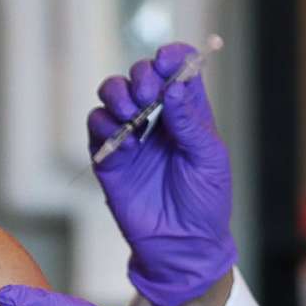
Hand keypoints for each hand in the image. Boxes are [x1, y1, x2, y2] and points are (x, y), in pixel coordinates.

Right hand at [90, 42, 236, 305]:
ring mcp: (131, 136)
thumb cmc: (205, 203)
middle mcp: (158, 118)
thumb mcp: (208, 160)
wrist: (182, 247)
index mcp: (188, 113)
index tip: (166, 61)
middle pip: (140, 75)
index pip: (177, 70)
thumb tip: (175, 87)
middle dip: (141, 76)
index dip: (171, 58)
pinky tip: (125, 143)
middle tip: (148, 95)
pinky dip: (105, 125)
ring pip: (113, 94)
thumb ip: (190, 122)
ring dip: (118, 95)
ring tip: (132, 115)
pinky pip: (96, 127)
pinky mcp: (109, 157)